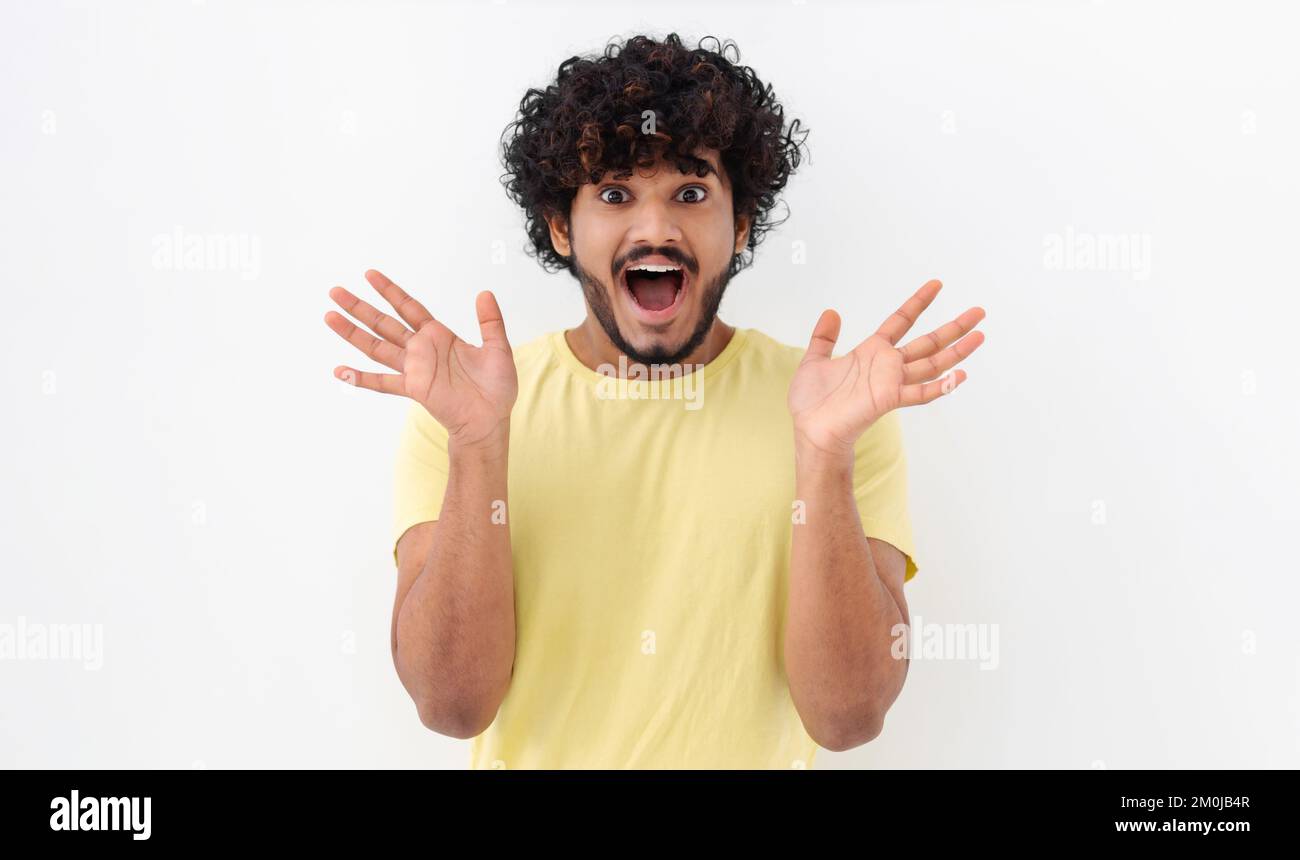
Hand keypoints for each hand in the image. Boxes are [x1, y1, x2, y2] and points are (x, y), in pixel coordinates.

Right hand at [324, 269, 517, 448]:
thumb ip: (490, 321)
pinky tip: (339, 370)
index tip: (370, 275)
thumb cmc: (496, 388)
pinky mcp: (414, 388)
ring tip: (330, 317)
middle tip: (336, 291)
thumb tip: (484, 293)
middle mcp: (421, 350)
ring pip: (376, 347)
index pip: (408, 307)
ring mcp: (414, 369)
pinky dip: (360, 378)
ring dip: (353, 333)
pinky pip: (382, 382)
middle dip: (360, 307)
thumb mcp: (498, 348)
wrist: (491, 419)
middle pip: (383, 323)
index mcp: (439, 336)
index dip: (390, 291)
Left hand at [788, 279, 984, 459]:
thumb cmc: (811, 402)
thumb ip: (824, 337)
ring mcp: (891, 382)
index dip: (918, 303)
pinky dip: (940, 386)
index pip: (901, 321)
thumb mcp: (814, 360)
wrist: (809, 430)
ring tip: (980, 335)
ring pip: (932, 364)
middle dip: (954, 327)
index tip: (937, 284)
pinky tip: (960, 376)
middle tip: (979, 312)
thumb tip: (831, 312)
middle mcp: (887, 365)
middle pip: (928, 342)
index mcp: (871, 352)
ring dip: (957, 352)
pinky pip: (920, 393)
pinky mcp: (888, 399)